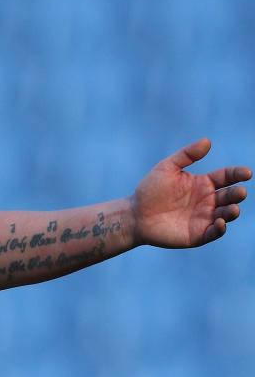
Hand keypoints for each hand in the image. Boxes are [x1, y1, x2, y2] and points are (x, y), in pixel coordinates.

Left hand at [131, 138, 250, 247]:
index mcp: (204, 183)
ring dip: (232, 211)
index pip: (227, 177)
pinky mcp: (197, 235)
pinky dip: (220, 229)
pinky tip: (220, 222)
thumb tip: (207, 141)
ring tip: (233, 208)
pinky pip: (213, 233)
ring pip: (226, 214)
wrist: (134, 214)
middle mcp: (208, 201)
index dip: (237, 174)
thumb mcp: (167, 168)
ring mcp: (204, 218)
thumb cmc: (150, 190)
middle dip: (237, 194)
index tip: (246, 172)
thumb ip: (187, 155)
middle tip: (240, 192)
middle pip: (230, 196)